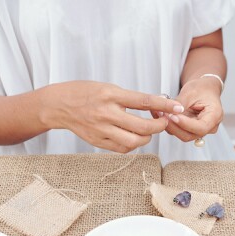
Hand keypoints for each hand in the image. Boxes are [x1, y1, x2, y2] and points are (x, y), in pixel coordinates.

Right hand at [42, 81, 184, 152]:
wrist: (57, 105)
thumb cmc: (85, 93)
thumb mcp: (108, 87)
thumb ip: (129, 98)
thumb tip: (156, 103)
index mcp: (110, 95)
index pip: (144, 101)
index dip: (164, 105)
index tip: (177, 107)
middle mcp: (106, 113)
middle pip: (142, 127)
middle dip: (159, 127)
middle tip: (164, 123)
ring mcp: (101, 129)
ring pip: (134, 141)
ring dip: (147, 138)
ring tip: (148, 131)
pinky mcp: (97, 141)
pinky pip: (122, 148)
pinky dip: (133, 144)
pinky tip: (134, 137)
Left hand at [161, 77, 223, 142]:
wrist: (204, 89)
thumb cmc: (202, 89)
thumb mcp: (191, 91)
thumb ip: (181, 104)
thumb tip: (170, 112)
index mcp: (215, 116)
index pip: (201, 127)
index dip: (186, 124)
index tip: (173, 116)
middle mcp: (210, 127)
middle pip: (191, 134)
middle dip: (175, 126)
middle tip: (163, 114)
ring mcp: (200, 130)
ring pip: (183, 135)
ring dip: (170, 126)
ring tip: (160, 113)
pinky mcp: (191, 131)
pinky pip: (180, 132)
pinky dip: (170, 125)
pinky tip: (162, 116)